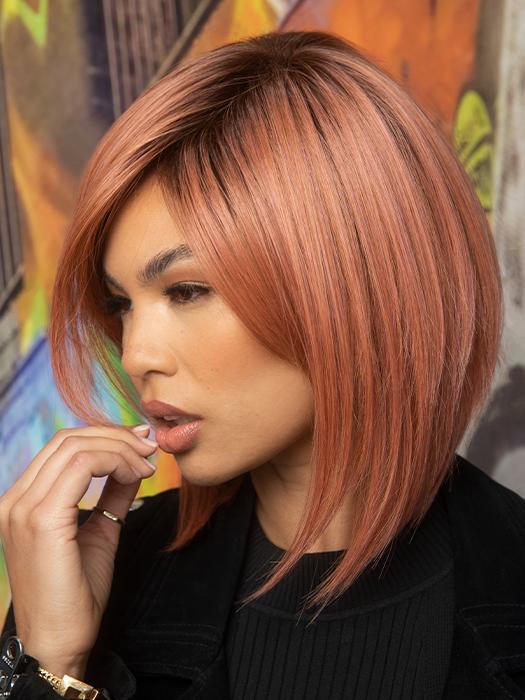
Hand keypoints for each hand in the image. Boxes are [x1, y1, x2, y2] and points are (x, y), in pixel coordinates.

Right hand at [0, 424, 157, 678]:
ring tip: (147, 464)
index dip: (104, 435)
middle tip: (149, 447)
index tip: (140, 443)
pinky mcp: (41, 520)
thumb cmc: (76, 595)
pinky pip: (82, 467)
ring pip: (76, 447)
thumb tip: (134, 462)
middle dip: (115, 436)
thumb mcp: (99, 532)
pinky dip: (115, 461)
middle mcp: (16, 499)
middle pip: (68, 439)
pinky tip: (137, 475)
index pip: (62, 446)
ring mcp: (23, 508)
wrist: (59, 642)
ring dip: (120, 448)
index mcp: (23, 501)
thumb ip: (112, 494)